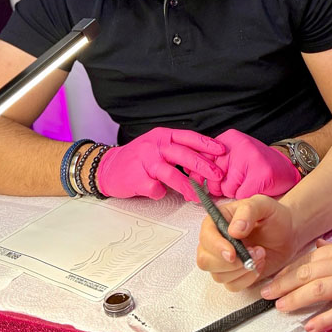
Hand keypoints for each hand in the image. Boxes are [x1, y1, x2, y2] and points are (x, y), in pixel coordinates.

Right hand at [95, 127, 225, 201]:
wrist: (108, 167)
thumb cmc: (138, 158)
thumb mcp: (158, 146)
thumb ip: (178, 150)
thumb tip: (206, 159)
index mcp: (163, 136)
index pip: (189, 137)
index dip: (206, 144)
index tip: (222, 151)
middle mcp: (154, 146)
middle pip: (183, 155)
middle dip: (203, 166)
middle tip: (217, 176)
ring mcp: (144, 162)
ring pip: (171, 173)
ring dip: (187, 186)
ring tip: (197, 196)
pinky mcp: (136, 179)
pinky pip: (155, 188)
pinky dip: (161, 193)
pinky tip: (161, 193)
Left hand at [193, 129, 300, 198]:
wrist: (285, 167)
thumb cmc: (255, 165)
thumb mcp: (232, 156)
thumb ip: (211, 161)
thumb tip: (187, 172)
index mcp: (228, 139)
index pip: (202, 159)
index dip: (200, 176)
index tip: (199, 186)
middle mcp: (239, 145)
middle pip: (214, 177)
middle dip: (220, 187)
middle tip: (233, 184)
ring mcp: (252, 158)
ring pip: (227, 188)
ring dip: (234, 192)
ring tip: (246, 184)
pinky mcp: (262, 174)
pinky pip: (242, 195)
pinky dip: (246, 197)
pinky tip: (253, 188)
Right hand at [195, 194, 301, 290]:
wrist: (288, 232)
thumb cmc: (273, 216)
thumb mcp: (263, 205)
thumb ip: (248, 212)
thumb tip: (233, 231)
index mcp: (216, 222)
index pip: (205, 237)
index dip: (216, 247)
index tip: (233, 253)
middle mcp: (215, 242)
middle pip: (205, 261)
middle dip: (230, 263)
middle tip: (254, 252)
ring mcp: (222, 261)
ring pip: (219, 275)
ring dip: (242, 269)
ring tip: (261, 254)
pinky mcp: (233, 275)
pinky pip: (232, 285)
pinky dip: (247, 278)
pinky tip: (259, 264)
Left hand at [260, 235, 331, 331]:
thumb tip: (321, 248)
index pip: (311, 259)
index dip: (289, 270)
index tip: (274, 278)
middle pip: (310, 272)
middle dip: (284, 284)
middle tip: (266, 294)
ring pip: (321, 290)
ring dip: (297, 299)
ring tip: (281, 307)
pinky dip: (325, 319)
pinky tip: (311, 325)